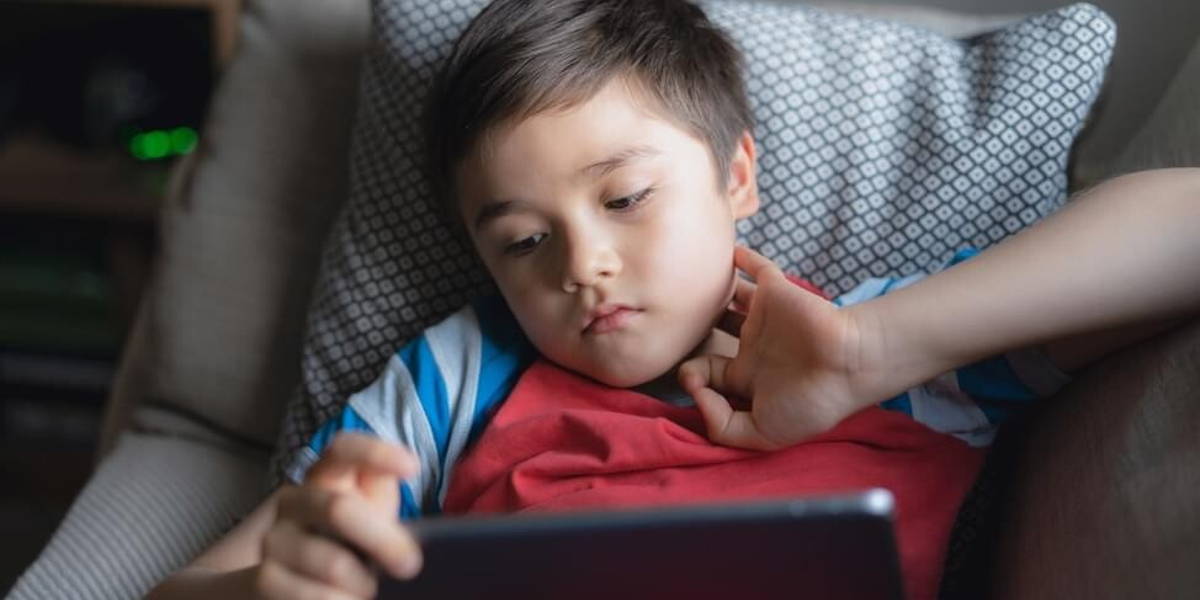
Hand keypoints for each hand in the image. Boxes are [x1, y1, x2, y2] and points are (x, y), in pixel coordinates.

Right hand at [254, 433, 422, 598]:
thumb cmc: (342, 549)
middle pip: (338, 508)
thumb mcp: (366, 521)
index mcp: (325, 479)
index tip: (411, 468)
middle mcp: (294, 502)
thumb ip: (380, 506)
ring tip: (367, 592)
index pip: (342, 449)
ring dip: (361, 585)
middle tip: (409, 566)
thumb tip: (408, 503)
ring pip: (331, 563)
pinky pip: (309, 596)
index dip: (375, 453)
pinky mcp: (259, 580)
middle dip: (384, 540)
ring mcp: (272, 541)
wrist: (278, 589)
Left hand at [679, 246, 873, 450]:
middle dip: (693, 332)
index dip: (691, 377)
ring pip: (731, 299)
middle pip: (714, 334)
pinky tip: (729, 250)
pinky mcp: (777, 293)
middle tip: (677, 330)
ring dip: (713, 293)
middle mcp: (754, 347)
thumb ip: (721, 425)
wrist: (850, 366)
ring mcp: (766, 318)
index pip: (707, 374)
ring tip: (691, 285)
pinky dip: (744, 258)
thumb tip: (694, 395)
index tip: (691, 381)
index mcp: (749, 379)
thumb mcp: (761, 434)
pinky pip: (758, 268)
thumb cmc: (811, 402)